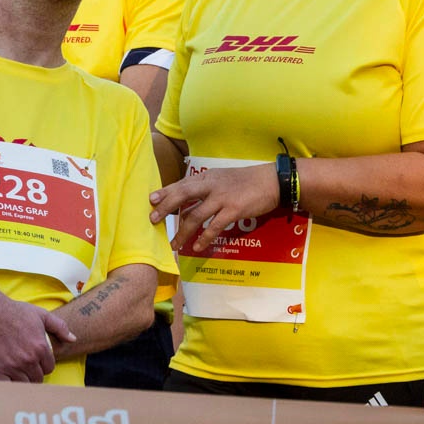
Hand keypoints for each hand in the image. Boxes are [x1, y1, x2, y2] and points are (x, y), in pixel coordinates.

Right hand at [0, 295, 74, 381]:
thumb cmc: (15, 311)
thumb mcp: (41, 315)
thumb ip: (60, 327)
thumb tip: (73, 339)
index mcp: (41, 347)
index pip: (49, 368)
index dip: (44, 365)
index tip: (37, 362)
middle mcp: (30, 359)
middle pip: (38, 378)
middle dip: (34, 374)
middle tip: (27, 368)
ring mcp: (14, 365)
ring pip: (24, 383)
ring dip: (22, 379)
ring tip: (17, 373)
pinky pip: (8, 385)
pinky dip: (9, 384)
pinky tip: (7, 378)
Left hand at [150, 164, 281, 253]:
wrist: (271, 181)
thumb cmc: (246, 181)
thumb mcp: (222, 180)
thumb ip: (204, 192)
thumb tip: (185, 208)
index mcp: (207, 177)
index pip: (182, 184)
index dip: (165, 192)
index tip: (151, 200)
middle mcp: (211, 185)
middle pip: (182, 195)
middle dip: (166, 207)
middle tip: (153, 220)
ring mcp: (222, 197)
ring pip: (195, 215)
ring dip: (182, 232)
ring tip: (175, 245)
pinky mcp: (233, 210)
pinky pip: (214, 226)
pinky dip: (204, 238)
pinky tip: (197, 246)